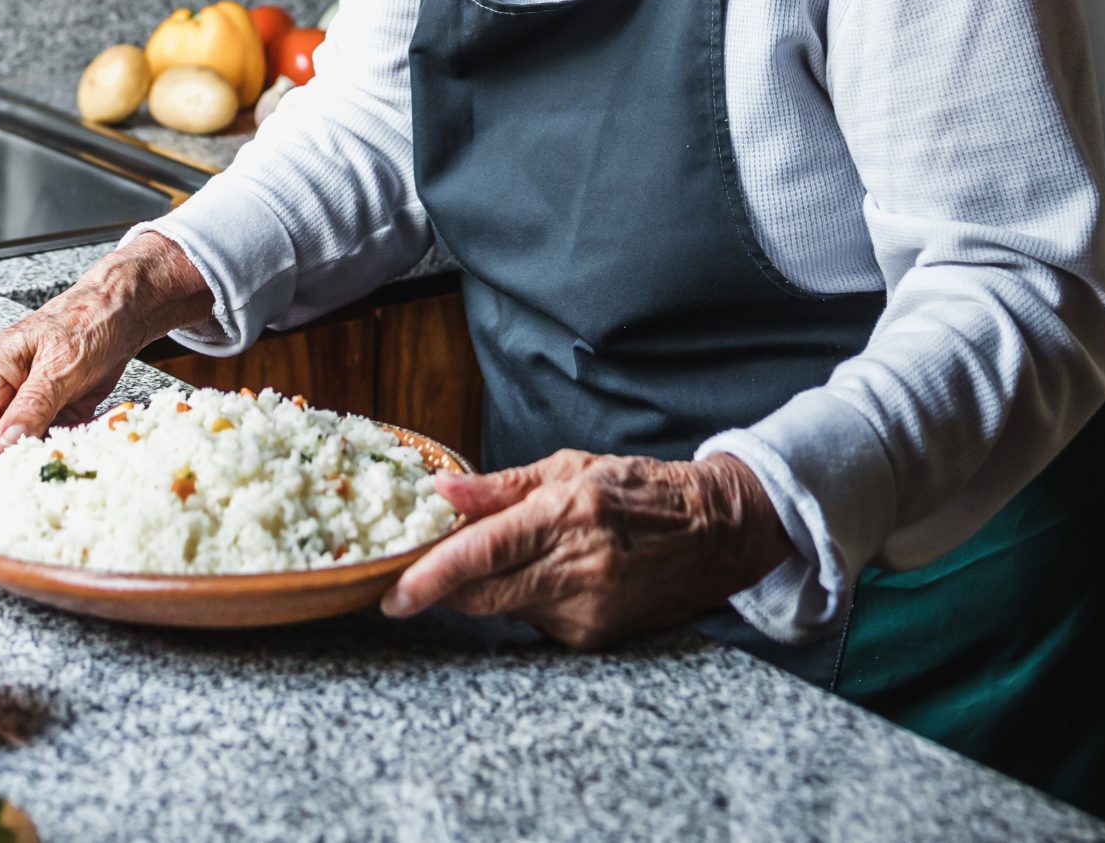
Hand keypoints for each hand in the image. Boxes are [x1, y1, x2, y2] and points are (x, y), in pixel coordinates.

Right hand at [0, 236, 217, 466]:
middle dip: (19, 456)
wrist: (114, 314)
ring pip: (10, 451)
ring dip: (40, 451)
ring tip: (69, 432)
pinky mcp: (29, 414)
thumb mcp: (63, 366)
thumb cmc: (87, 322)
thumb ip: (33, 405)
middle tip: (54, 447)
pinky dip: (54, 444)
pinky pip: (33, 445)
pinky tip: (73, 428)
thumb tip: (7, 442)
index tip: (23, 464)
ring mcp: (6, 404)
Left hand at [382, 450, 794, 648]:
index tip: (391, 594)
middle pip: (481, 596)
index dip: (430, 576)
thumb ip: (500, 487)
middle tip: (418, 577)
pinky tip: (553, 575)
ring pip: (503, 609)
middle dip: (442, 589)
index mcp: (566, 515)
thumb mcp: (570, 468)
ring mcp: (586, 609)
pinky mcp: (592, 636)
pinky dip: (526, 599)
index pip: (481, 553)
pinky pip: (534, 621)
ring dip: (492, 586)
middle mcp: (576, 568)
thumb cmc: (640, 490)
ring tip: (521, 553)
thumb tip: (441, 491)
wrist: (712, 532)